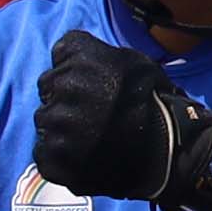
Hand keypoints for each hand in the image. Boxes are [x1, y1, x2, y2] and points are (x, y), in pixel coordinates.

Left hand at [33, 32, 211, 210]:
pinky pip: (45, 153)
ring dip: (63, 127)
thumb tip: (69, 54)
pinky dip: (61, 156)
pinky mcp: (52, 157)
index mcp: (80, 59)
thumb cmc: (153, 104)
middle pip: (49, 90)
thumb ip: (96, 53)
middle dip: (67, 98)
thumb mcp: (132, 60)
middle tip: (94, 114)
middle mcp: (61, 87)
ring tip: (92, 137)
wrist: (165, 152)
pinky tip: (84, 155)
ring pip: (47, 121)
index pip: (60, 55)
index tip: (92, 83)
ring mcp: (54, 124)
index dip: (75, 69)